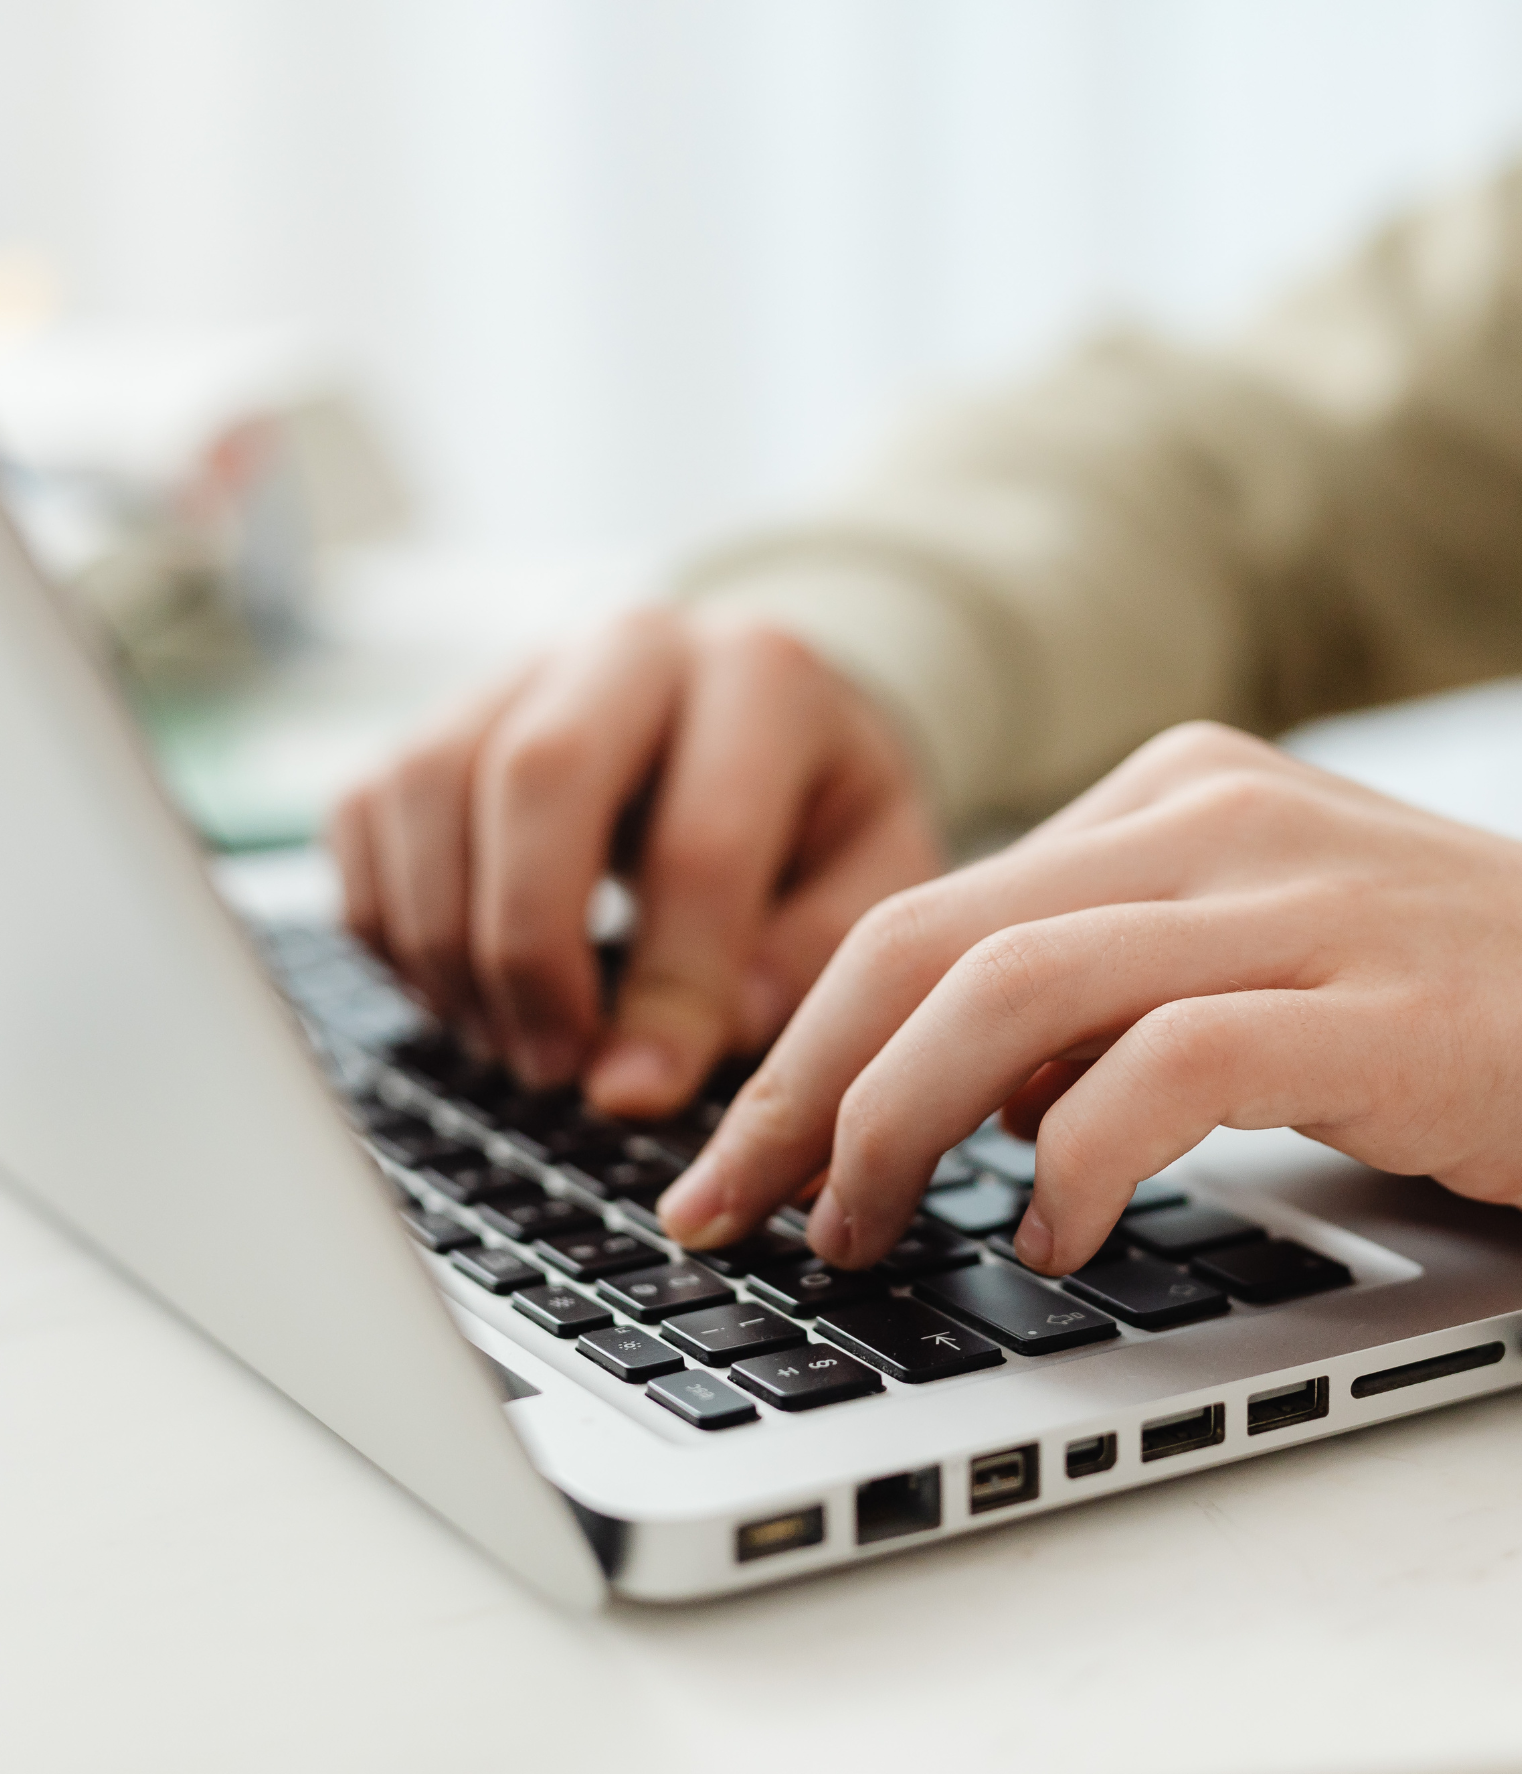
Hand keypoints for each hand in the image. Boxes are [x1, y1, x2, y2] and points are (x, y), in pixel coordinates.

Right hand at [331, 610, 941, 1113]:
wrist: (759, 722)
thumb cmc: (820, 817)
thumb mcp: (872, 877)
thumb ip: (808, 956)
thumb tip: (690, 1041)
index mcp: (766, 676)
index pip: (701, 841)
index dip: (668, 988)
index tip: (640, 1095)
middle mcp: (633, 645)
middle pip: (536, 776)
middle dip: (530, 949)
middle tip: (552, 1069)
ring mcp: (521, 668)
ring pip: (427, 786)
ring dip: (448, 943)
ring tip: (510, 1044)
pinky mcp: (437, 715)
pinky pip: (365, 812)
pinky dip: (390, 923)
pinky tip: (461, 993)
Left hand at [656, 723, 1521, 1273]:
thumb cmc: (1441, 1000)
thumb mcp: (1237, 957)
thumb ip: (1093, 998)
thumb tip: (936, 1094)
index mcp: (1160, 797)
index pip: (922, 913)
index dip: (799, 1044)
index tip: (735, 1156)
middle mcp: (1204, 820)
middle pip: (924, 944)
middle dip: (800, 1091)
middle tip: (736, 1207)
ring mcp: (1288, 900)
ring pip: (1011, 992)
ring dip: (897, 1128)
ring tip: (863, 1230)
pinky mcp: (1369, 1001)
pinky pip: (1163, 1069)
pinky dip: (1073, 1160)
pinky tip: (1047, 1234)